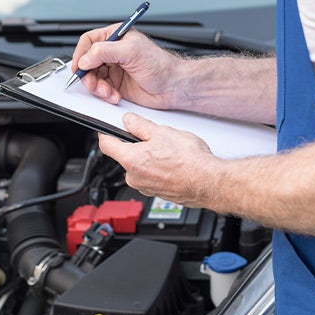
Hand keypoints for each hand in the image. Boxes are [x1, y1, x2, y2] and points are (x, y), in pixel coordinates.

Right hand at [71, 24, 179, 107]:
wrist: (172, 86)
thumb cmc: (160, 65)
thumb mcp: (130, 51)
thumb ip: (104, 51)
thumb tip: (85, 59)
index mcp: (116, 37)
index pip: (89, 41)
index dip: (81, 54)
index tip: (79, 67)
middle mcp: (113, 52)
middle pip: (87, 62)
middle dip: (88, 75)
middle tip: (93, 84)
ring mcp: (114, 69)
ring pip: (93, 77)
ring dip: (97, 87)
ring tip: (108, 92)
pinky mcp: (116, 84)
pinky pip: (101, 90)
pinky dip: (105, 95)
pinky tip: (115, 96)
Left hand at [98, 112, 217, 206]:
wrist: (208, 182)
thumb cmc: (189, 161)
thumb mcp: (162, 132)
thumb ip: (140, 125)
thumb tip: (128, 121)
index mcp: (131, 160)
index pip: (106, 144)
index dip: (106, 133)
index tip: (109, 129)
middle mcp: (134, 177)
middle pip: (125, 156)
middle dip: (135, 145)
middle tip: (153, 138)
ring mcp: (145, 187)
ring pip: (139, 167)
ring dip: (149, 158)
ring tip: (168, 152)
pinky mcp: (157, 193)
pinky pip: (151, 176)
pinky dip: (158, 169)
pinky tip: (173, 163)